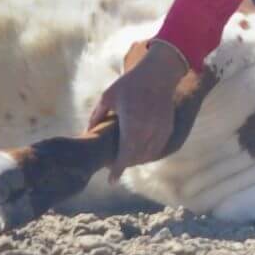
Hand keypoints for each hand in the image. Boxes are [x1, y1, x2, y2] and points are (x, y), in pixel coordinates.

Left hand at [87, 38, 190, 181]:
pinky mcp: (168, 127)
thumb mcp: (108, 97)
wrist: (158, 73)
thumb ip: (97, 116)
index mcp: (131, 123)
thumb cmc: (130, 84)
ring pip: (148, 155)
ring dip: (136, 160)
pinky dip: (148, 153)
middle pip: (135, 158)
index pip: (124, 154)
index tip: (111, 181)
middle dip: (124, 164)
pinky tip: (139, 153)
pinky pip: (157, 148)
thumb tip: (87, 131)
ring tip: (124, 160)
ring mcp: (159, 129)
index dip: (117, 170)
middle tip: (112, 166)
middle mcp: (148, 129)